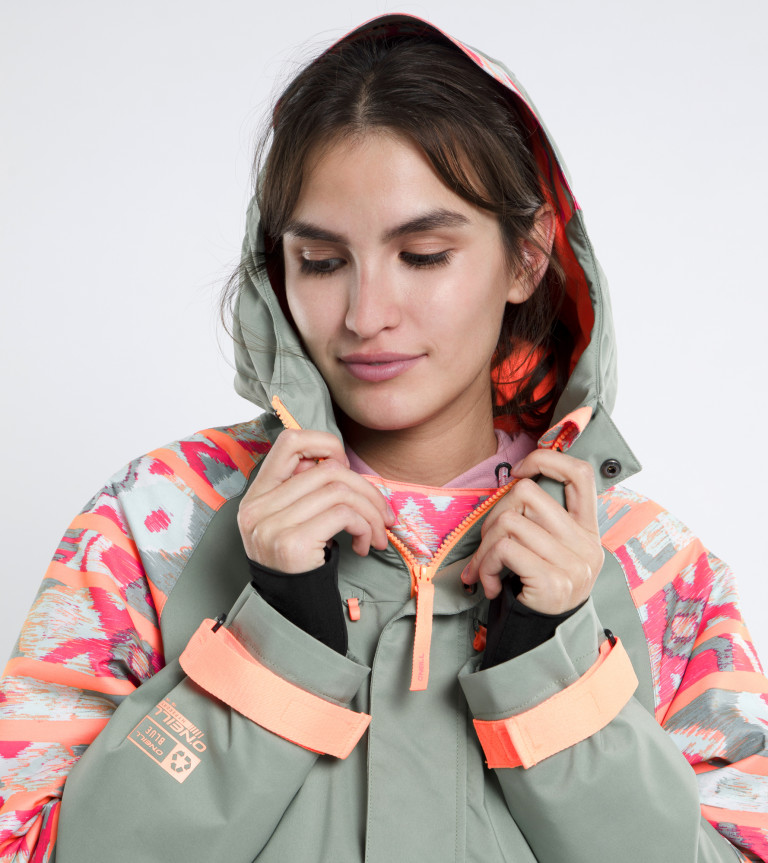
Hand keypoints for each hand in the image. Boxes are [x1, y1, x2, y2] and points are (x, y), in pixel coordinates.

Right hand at [237, 429, 394, 572]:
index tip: (347, 468)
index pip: (288, 442)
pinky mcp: (292, 544)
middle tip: (384, 514)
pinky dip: (365, 527)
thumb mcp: (294, 520)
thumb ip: (307, 489)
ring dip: (372, 513)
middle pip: (328, 469)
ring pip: (341, 491)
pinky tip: (364, 546)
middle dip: (367, 489)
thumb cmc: (301, 562)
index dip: (324, 443)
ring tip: (377, 534)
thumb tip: (341, 462)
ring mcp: (271, 525)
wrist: (290, 612)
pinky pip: (344, 515)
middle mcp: (258, 507)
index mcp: (257, 494)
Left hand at [460, 450, 603, 613]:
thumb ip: (540, 520)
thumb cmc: (538, 588)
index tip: (518, 473)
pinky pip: (504, 550)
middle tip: (490, 543)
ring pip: (508, 522)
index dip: (546, 460)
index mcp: (587, 530)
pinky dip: (486, 565)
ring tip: (487, 568)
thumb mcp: (552, 551)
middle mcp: (585, 544)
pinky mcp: (552, 583)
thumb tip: (511, 484)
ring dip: (485, 546)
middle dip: (495, 514)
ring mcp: (572, 564)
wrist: (545, 639)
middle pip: (527, 493)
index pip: (580, 473)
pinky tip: (491, 584)